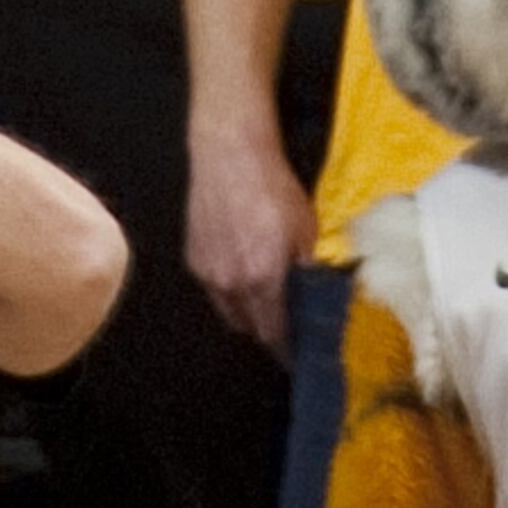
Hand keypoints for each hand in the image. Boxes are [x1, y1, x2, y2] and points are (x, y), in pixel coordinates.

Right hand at [183, 116, 314, 349]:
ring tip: (263, 293)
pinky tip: (241, 266)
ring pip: (229, 311)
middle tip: (284, 318)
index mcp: (263, 279)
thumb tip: (314, 294)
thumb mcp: (307, 227)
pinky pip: (213, 288)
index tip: (296, 352)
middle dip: (268, 328)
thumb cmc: (273, 187)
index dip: (287, 347)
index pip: (274, 333)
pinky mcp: (193, 258)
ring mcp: (208, 272)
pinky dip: (228, 288)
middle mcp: (232, 283)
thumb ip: (308, 267)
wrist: (231, 155)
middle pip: (250, 327)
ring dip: (246, 310)